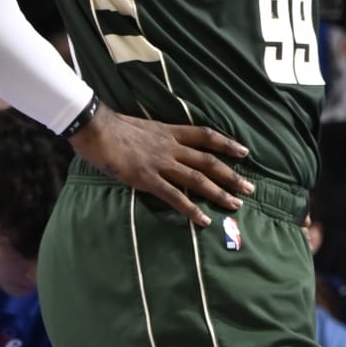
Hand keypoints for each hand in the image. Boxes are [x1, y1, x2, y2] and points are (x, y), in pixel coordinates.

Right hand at [74, 104, 252, 226]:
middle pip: (209, 162)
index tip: (244, 152)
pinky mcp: (148, 179)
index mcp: (170, 132)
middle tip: (250, 188)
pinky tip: (203, 220)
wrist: (95, 127)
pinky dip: (191, 209)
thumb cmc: (112, 126)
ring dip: (219, 193)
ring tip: (236, 204)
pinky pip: (175, 197)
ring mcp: (161, 163)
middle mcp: (171, 147)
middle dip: (231, 176)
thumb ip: (155, 136)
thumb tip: (159, 143)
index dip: (226, 144)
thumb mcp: (142, 126)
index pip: (206, 136)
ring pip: (198, 180)